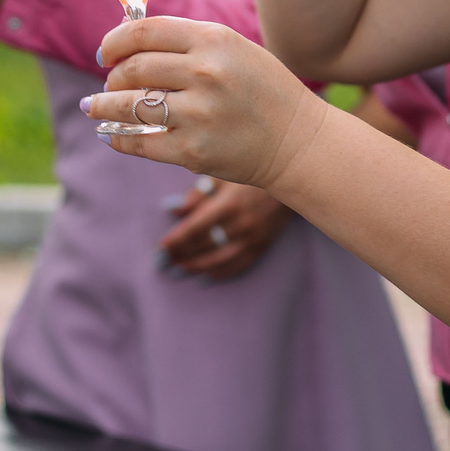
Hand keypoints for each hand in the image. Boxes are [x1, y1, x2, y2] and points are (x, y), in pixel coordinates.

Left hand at [80, 17, 330, 190]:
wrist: (299, 140)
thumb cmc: (264, 92)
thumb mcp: (235, 50)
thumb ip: (189, 44)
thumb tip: (129, 47)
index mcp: (214, 40)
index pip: (144, 32)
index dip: (115, 41)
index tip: (106, 52)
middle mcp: (205, 73)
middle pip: (133, 68)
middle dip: (112, 75)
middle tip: (108, 81)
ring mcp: (198, 114)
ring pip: (129, 105)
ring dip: (103, 106)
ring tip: (94, 107)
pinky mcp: (193, 150)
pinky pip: (140, 142)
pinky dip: (119, 137)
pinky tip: (112, 134)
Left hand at [158, 177, 292, 281]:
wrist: (289, 178)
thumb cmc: (249, 173)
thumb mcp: (222, 176)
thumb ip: (198, 194)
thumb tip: (173, 210)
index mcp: (228, 205)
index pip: (194, 229)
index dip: (175, 241)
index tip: (160, 248)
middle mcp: (240, 225)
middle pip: (204, 247)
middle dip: (181, 255)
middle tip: (162, 261)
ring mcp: (253, 238)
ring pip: (219, 261)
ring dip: (196, 267)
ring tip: (178, 269)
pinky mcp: (262, 245)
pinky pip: (238, 265)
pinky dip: (220, 272)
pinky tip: (205, 276)